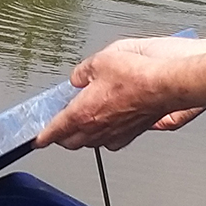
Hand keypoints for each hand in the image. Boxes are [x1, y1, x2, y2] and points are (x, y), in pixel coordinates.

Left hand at [34, 33, 205, 150]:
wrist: (167, 84)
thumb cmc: (137, 74)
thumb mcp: (99, 62)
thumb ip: (83, 72)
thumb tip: (79, 77)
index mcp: (83, 113)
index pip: (56, 130)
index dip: (43, 136)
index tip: (37, 139)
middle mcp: (98, 128)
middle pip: (72, 142)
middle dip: (62, 137)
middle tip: (57, 130)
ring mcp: (116, 133)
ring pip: (92, 143)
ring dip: (83, 138)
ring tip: (80, 128)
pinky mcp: (133, 132)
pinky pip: (112, 141)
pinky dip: (104, 137)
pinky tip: (107, 128)